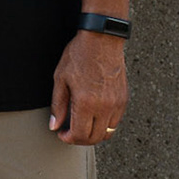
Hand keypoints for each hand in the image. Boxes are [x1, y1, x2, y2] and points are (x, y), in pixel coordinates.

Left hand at [49, 30, 127, 145]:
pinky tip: (94, 115)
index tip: (61, 134)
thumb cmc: (79, 55)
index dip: (69, 139)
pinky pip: (116, 121)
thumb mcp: (61, 78)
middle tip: (70, 132)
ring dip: (94, 134)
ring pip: (108, 133)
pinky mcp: (123, 99)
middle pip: (95, 138)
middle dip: (80, 139)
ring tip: (82, 125)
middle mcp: (104, 106)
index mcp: (86, 102)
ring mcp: (117, 104)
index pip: (80, 135)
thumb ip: (58, 105)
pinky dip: (105, 124)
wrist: (102, 39)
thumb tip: (54, 126)